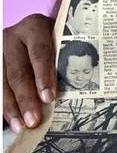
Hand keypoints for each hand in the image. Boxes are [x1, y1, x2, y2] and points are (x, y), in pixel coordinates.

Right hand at [3, 14, 56, 131]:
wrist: (29, 29)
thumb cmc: (52, 38)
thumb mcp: (59, 39)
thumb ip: (62, 58)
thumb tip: (75, 93)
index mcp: (34, 26)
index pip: (40, 53)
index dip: (44, 76)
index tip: (49, 98)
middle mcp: (12, 36)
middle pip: (18, 71)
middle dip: (26, 98)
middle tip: (33, 120)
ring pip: (2, 81)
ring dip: (10, 107)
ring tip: (20, 126)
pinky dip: (2, 104)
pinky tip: (7, 120)